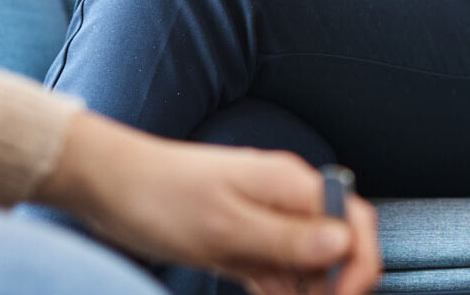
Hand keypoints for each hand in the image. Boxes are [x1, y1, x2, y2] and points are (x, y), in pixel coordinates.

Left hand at [37, 113, 380, 294]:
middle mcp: (285, 199)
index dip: (359, 262)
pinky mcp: (243, 238)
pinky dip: (280, 290)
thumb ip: (286, 238)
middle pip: (336, 244)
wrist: (110, 185)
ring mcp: (265, 218)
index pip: (353, 221)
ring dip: (306, 291)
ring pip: (308, 262)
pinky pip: (277, 270)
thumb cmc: (162, 198)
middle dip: (335, 283)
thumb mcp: (224, 227)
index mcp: (290, 185)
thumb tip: (343, 245)